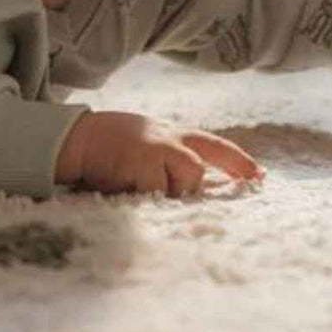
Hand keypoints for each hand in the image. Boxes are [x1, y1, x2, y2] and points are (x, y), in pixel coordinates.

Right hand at [55, 111, 263, 196]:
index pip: (215, 147)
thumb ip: (169, 163)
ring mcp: (158, 148)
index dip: (239, 162)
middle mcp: (170, 138)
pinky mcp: (143, 160)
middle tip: (157, 194)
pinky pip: (156, 192)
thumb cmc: (108, 150)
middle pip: (198, 171)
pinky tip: (120, 188)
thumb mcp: (146, 149)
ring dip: (162, 193)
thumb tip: (194, 192)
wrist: (72, 139)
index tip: (260, 177)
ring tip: (132, 189)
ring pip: (183, 181)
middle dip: (185, 191)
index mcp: (173, 135)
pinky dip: (142, 197)